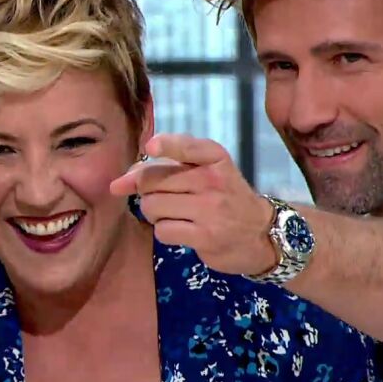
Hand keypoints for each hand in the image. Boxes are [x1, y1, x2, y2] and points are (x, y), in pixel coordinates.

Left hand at [110, 134, 276, 275]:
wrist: (259, 234)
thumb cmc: (224, 198)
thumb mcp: (210, 170)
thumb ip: (169, 164)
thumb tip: (123, 179)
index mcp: (214, 158)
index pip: (187, 146)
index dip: (166, 145)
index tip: (151, 147)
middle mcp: (213, 180)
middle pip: (152, 180)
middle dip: (145, 190)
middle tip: (160, 197)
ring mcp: (209, 209)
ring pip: (152, 206)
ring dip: (154, 213)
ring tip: (175, 214)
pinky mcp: (204, 236)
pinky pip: (162, 230)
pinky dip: (164, 231)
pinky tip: (182, 229)